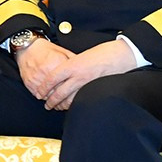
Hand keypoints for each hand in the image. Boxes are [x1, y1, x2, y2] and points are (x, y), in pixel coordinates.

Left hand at [22, 38, 138, 110]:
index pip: (52, 78)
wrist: (122, 54)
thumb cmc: (103, 52)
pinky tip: (72, 107)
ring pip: (70, 99)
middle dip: (51, 101)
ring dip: (62, 105)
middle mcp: (78, 75)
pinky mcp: (95, 89)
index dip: (44, 87)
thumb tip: (61, 73)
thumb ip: (71, 64)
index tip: (39, 93)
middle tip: (46, 106)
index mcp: (72, 64)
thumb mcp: (82, 56)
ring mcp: (87, 84)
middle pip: (59, 92)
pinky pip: (81, 100)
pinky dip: (75, 104)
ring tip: (57, 108)